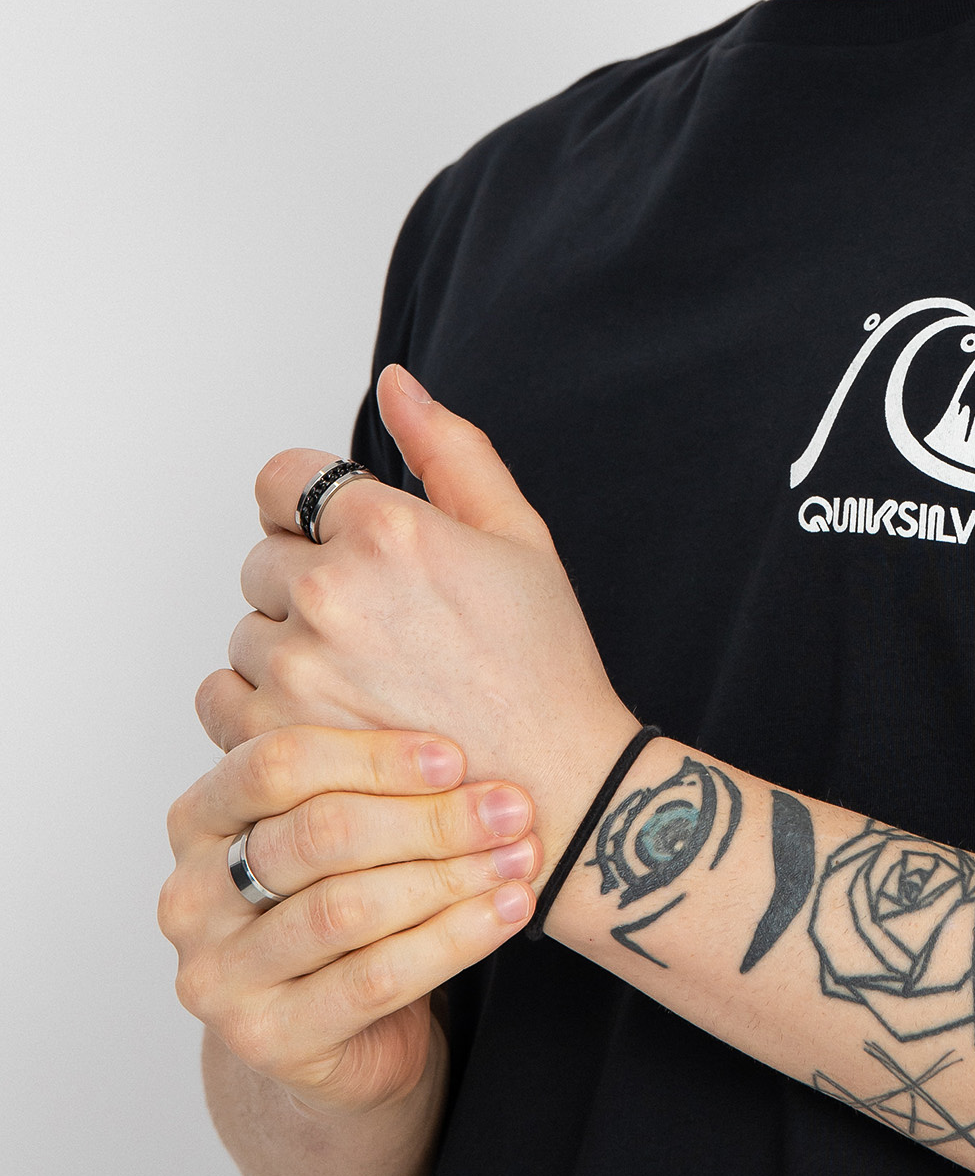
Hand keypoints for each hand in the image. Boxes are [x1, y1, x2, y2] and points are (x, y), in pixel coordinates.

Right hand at [159, 725, 539, 1114]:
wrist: (345, 1032)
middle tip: (513, 808)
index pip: (277, 765)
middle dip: (430, 817)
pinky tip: (507, 910)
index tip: (457, 757)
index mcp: (199, 819)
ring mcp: (219, 976)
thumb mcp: (344, 829)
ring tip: (521, 855)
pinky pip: (375, 978)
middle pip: (319, 835)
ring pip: (348, 908)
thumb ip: (370, 781)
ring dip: (450, 875)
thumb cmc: (348, 899)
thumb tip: (467, 733)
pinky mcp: (265, 1039)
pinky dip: (454, 937)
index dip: (374, 757)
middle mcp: (189, 898)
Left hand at [224, 364, 639, 853]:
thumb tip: (396, 384)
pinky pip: (223, 697)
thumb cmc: (544, 664)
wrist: (551, 791)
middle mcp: (331, 592)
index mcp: (387, 530)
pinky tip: (329, 718)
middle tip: (377, 628)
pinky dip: (261, 706)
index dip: (308, 506)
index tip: (339, 541)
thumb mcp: (518, 535)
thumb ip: (449, 449)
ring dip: (287, 647)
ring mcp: (296, 669)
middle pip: (262, 558)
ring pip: (245, 631)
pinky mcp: (275, 739)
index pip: (282, 480)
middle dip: (307, 582)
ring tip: (362, 682)